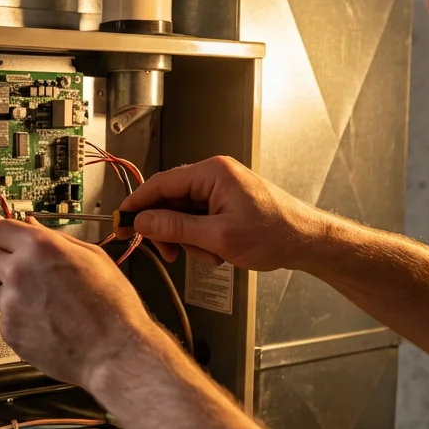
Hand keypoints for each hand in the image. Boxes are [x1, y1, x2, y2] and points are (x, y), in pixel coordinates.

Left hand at [0, 218, 178, 393]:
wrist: (114, 353)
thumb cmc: (112, 307)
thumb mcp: (93, 258)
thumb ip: (57, 239)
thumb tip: (33, 226)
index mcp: (40, 247)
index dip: (7, 237)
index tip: (12, 244)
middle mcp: (19, 272)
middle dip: (8, 265)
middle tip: (33, 277)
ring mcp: (11, 303)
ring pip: (0, 291)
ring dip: (16, 295)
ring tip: (48, 306)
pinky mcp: (8, 330)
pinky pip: (7, 318)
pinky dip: (21, 321)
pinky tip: (47, 324)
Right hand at [120, 156, 327, 270]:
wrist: (307, 241)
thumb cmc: (275, 233)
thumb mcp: (218, 237)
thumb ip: (176, 228)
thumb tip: (143, 221)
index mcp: (211, 173)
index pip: (160, 184)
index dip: (137, 205)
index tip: (121, 223)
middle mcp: (214, 175)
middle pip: (170, 201)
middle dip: (168, 231)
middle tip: (168, 253)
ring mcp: (220, 189)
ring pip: (183, 214)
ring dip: (188, 239)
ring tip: (209, 255)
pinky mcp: (226, 202)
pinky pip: (198, 219)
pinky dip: (201, 239)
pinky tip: (217, 252)